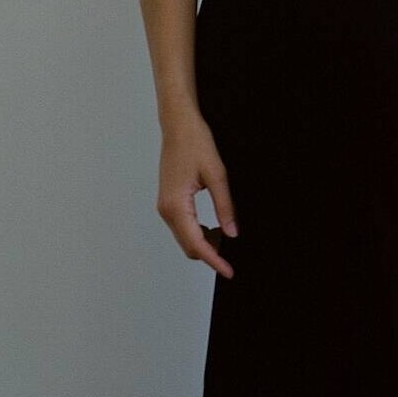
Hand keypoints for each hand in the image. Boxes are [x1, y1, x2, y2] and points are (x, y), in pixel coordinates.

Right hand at [156, 114, 238, 278]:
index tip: (229, 271)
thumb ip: (225, 206)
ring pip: (184, 238)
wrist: (178, 125)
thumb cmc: (195, 143)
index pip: (196, 243)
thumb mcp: (217, 174)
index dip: (214, 260)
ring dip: (204, 243)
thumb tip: (232, 233)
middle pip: (188, 246)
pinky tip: (213, 226)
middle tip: (232, 255)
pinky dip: (197, 232)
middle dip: (210, 254)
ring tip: (225, 236)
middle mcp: (166, 210)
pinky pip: (182, 227)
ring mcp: (165, 207)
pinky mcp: (168, 202)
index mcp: (176, 206)